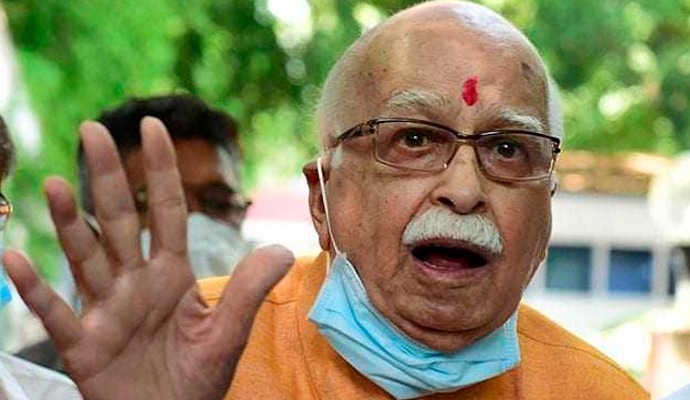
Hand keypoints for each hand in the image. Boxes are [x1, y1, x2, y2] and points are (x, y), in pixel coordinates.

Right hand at [3, 117, 293, 399]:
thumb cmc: (197, 378)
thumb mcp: (228, 333)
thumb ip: (248, 291)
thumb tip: (280, 249)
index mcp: (171, 274)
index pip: (166, 212)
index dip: (161, 171)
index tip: (154, 126)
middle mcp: (135, 282)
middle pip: (119, 221)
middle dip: (109, 177)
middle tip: (93, 129)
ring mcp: (106, 310)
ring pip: (85, 257)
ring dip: (70, 222)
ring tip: (55, 183)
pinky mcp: (84, 345)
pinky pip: (56, 314)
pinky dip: (35, 291)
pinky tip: (16, 259)